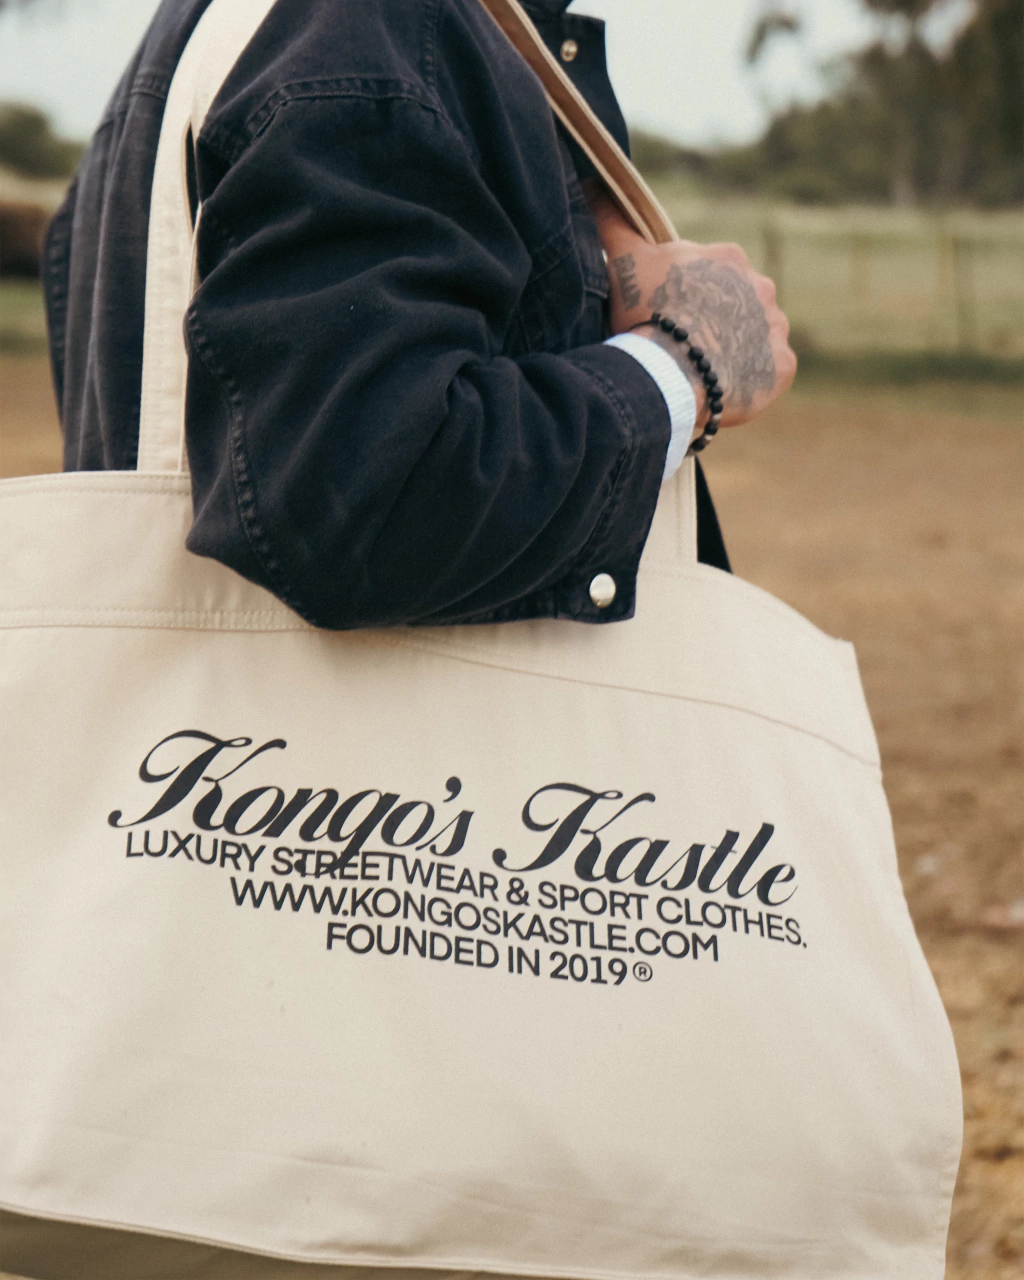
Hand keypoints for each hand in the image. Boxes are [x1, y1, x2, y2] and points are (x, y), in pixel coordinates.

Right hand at [585, 183, 796, 429]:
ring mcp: (776, 328)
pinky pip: (772, 373)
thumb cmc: (647, 311)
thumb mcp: (625, 260)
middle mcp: (762, 287)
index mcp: (729, 258)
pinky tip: (726, 388)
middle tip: (684, 347)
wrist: (672, 369)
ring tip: (703, 371)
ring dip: (737, 352)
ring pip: (756, 339)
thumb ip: (613, 221)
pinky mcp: (783, 366)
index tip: (668, 317)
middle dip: (716, 323)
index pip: (711, 277)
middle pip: (737, 307)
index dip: (688, 298)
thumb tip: (591, 181)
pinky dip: (753, 381)